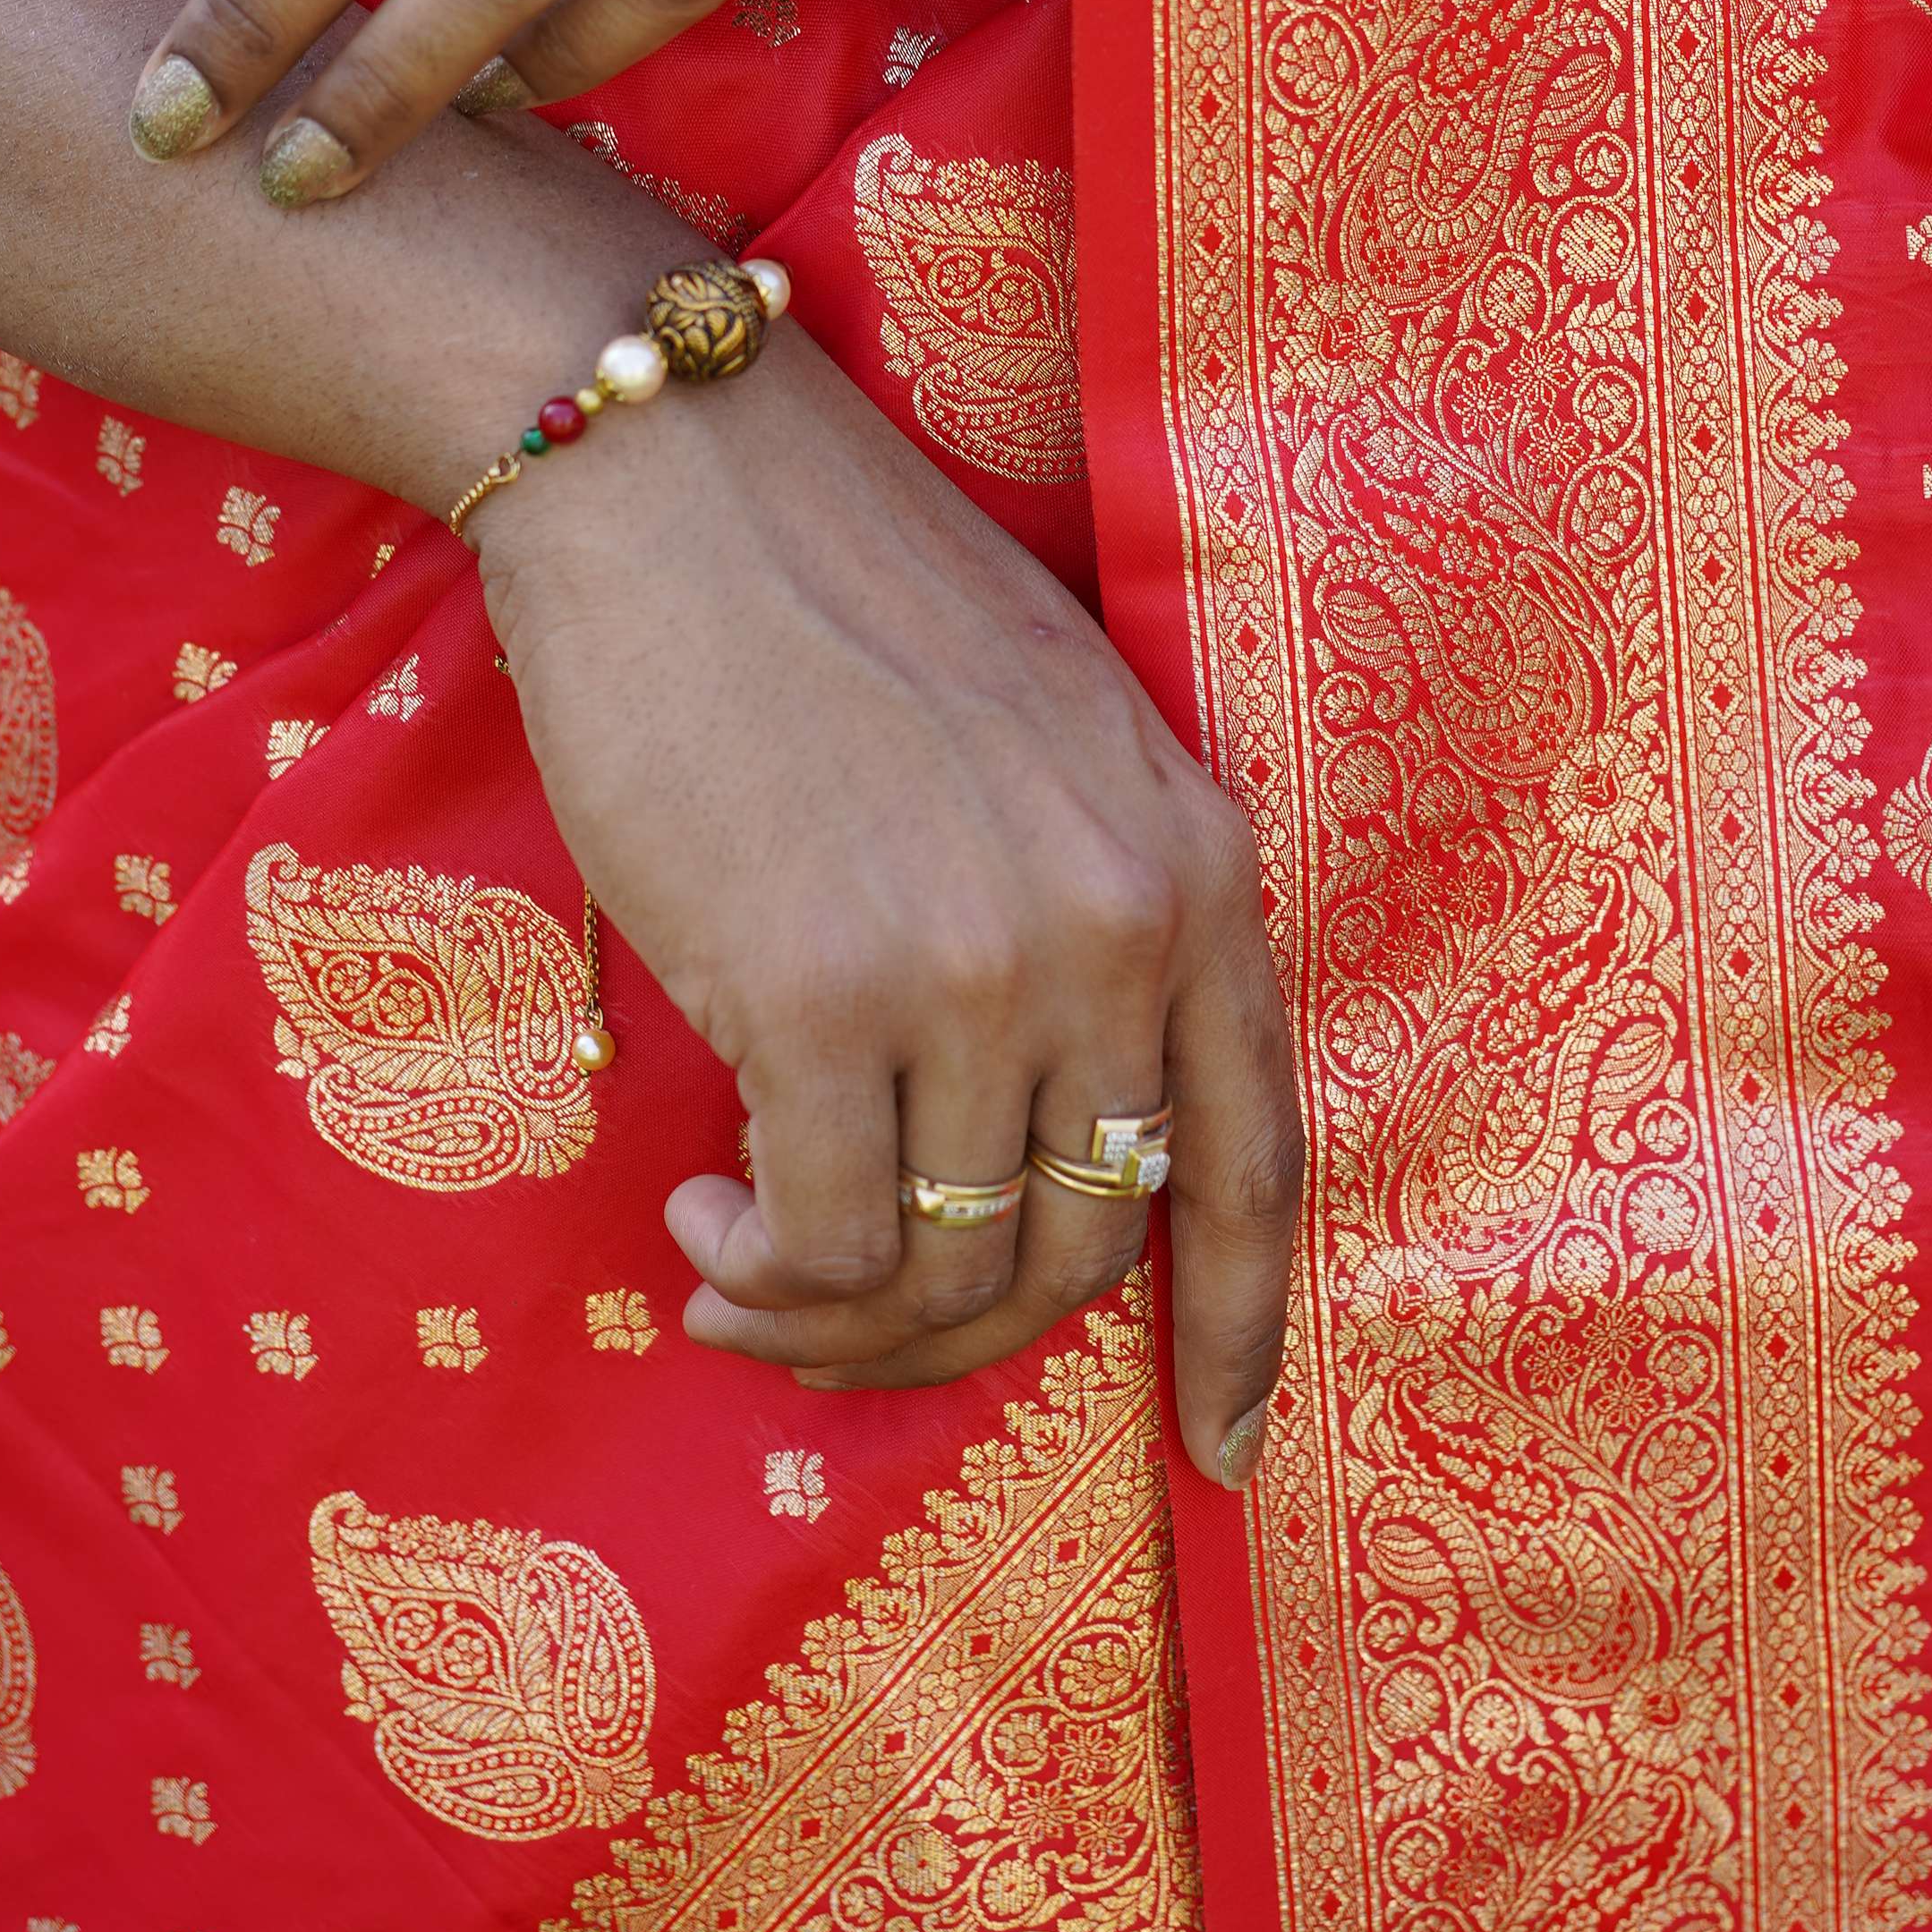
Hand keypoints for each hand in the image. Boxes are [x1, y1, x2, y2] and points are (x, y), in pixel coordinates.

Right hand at [478, 334, 1300, 1485]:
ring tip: (739, 1268)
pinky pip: (829, 1239)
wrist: (674, 479)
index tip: (1224, 1453)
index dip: (1242, 1329)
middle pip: (1086, 1244)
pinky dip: (762, 1273)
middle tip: (833, 1320)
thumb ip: (1080, 926)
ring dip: (833, 1317)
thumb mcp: (1044, 748)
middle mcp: (1120, 926)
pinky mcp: (824, 992)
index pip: (1256, 1157)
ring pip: (950, 1266)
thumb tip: (1026, 1153)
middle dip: (960, 1332)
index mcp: (1197, 863)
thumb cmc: (837, 606)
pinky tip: (700, 1219)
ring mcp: (981, 965)